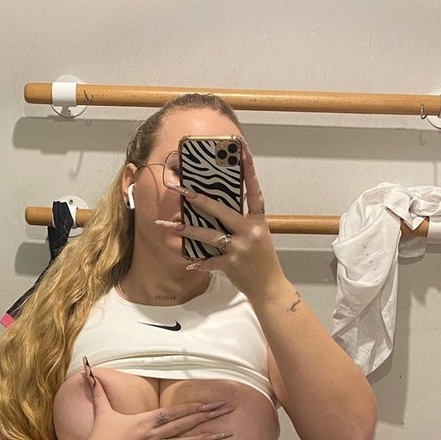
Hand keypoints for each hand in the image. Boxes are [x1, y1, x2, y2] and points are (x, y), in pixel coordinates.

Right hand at [79, 363, 233, 439]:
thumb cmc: (99, 436)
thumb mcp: (102, 411)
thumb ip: (99, 390)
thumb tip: (88, 370)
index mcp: (143, 421)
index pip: (173, 413)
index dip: (192, 408)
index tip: (209, 403)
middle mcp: (152, 436)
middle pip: (184, 425)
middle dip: (207, 417)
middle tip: (226, 411)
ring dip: (205, 439)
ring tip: (224, 434)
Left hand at [154, 137, 285, 302]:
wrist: (269, 288)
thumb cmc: (261, 260)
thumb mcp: (258, 236)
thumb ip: (242, 222)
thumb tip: (218, 208)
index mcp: (258, 221)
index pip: (254, 192)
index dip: (249, 172)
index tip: (243, 151)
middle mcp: (250, 231)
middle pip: (222, 210)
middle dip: (199, 199)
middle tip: (182, 189)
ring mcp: (240, 248)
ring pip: (209, 235)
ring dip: (188, 230)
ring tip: (171, 225)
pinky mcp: (232, 265)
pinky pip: (209, 261)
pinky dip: (199, 263)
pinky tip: (189, 264)